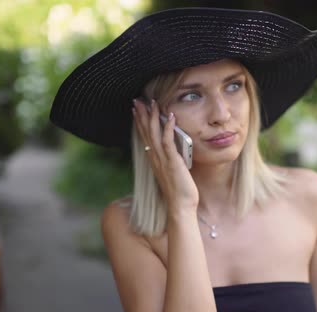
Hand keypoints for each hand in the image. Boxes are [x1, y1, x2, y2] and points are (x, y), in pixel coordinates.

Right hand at [132, 99, 198, 216]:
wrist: (180, 206)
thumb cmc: (179, 191)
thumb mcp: (173, 171)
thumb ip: (171, 159)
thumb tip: (174, 150)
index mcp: (154, 159)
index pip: (145, 136)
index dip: (140, 122)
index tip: (136, 109)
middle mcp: (155, 158)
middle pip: (146, 132)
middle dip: (141, 115)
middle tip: (137, 100)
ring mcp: (162, 160)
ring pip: (154, 134)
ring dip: (152, 117)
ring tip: (151, 102)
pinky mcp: (172, 162)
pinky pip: (167, 142)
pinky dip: (168, 128)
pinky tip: (169, 116)